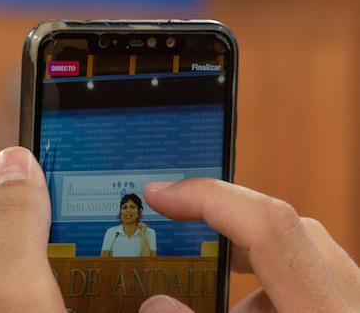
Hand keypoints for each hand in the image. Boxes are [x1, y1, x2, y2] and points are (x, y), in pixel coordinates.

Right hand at [138, 179, 359, 312]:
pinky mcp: (355, 307)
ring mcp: (358, 300)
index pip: (267, 226)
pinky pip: (318, 282)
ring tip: (220, 305)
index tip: (161, 195)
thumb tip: (155, 303)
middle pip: (284, 227)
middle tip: (182, 247)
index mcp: (325, 312)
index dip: (207, 198)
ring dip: (252, 274)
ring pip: (302, 257)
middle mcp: (353, 299)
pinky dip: (278, 292)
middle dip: (224, 233)